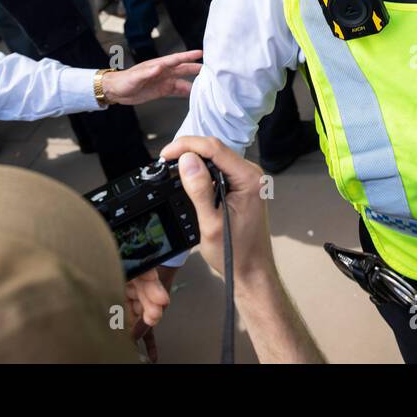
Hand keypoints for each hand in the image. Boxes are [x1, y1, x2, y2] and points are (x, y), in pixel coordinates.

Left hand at [100, 49, 201, 104]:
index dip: (188, 56)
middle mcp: (163, 72)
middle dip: (196, 68)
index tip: (200, 53)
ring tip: (205, 84)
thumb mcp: (135, 77)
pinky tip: (193, 94)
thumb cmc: (123, 81)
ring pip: (182, 80)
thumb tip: (160, 67)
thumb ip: (147, 73)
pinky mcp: (161, 90)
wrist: (116, 91)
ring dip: (193, 82)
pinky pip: (176, 90)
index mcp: (157, 65)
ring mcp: (163, 81)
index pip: (176, 59)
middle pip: (183, 69)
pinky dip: (185, 92)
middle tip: (210, 68)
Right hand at [161, 136, 274, 285]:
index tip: (165, 154)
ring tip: (173, 167)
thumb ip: (199, 190)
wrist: (252, 271)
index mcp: (249, 179)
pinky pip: (219, 168)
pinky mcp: (242, 186)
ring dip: (194, 159)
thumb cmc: (236, 253)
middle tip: (165, 160)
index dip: (186, 145)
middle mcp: (251, 174)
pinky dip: (202, 170)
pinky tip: (189, 177)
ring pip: (216, 157)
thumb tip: (187, 160)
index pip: (214, 148)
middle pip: (215, 148)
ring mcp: (248, 179)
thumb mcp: (211, 223)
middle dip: (188, 150)